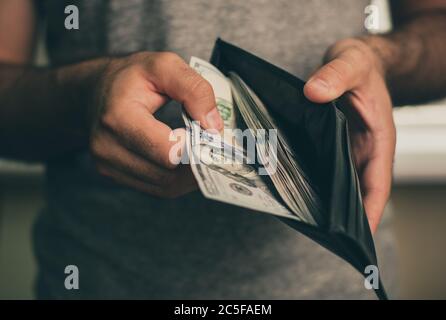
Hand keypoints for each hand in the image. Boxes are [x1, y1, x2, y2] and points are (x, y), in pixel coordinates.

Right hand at [89, 52, 222, 197]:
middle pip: (168, 175)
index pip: (167, 151)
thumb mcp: (165, 66)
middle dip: (197, 164)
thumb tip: (214, 128)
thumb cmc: (132, 77)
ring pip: (164, 187)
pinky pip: (156, 189)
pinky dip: (178, 180)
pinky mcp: (114, 175)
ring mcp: (107, 164)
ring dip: (190, 176)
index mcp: (118, 117)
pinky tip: (187, 163)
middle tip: (214, 149)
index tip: (210, 135)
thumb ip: (195, 89)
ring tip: (203, 155)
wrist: (97, 89)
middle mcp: (107, 147)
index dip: (194, 148)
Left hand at [304, 38, 395, 232]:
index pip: (378, 182)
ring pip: (340, 184)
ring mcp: (348, 151)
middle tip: (327, 240)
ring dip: (329, 204)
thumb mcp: (351, 62)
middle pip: (358, 192)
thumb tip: (314, 92)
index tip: (361, 236)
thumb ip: (336, 75)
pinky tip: (296, 193)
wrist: (354, 62)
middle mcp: (364, 151)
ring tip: (308, 225)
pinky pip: (325, 171)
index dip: (371, 210)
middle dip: (347, 217)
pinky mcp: (331, 147)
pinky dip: (315, 184)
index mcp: (378, 140)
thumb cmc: (361, 65)